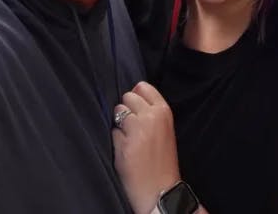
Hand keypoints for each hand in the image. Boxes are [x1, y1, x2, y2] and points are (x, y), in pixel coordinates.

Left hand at [113, 81, 179, 213]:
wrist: (161, 192)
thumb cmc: (162, 161)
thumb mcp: (165, 129)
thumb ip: (151, 111)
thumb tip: (132, 93)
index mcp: (164, 111)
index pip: (143, 86)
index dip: (136, 97)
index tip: (137, 110)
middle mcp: (151, 116)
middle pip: (127, 96)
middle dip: (127, 110)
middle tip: (134, 130)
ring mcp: (137, 129)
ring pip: (117, 112)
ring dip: (120, 124)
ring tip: (131, 141)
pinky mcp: (124, 144)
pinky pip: (113, 132)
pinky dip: (116, 141)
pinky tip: (126, 153)